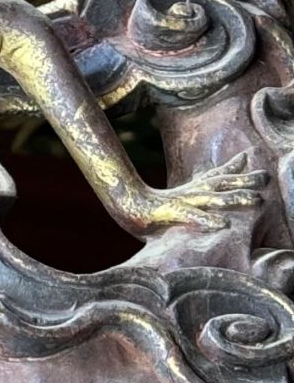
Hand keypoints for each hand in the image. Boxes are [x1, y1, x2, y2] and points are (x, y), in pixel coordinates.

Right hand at [125, 153, 266, 235]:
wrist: (119, 206)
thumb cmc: (145, 208)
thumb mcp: (172, 202)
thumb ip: (188, 199)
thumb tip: (204, 203)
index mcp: (189, 190)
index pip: (215, 176)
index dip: (234, 168)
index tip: (248, 158)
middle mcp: (188, 193)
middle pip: (220, 184)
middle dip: (244, 181)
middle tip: (265, 177)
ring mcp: (179, 202)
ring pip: (211, 199)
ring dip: (233, 199)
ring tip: (254, 200)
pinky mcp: (168, 212)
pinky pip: (190, 216)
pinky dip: (206, 219)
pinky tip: (221, 224)